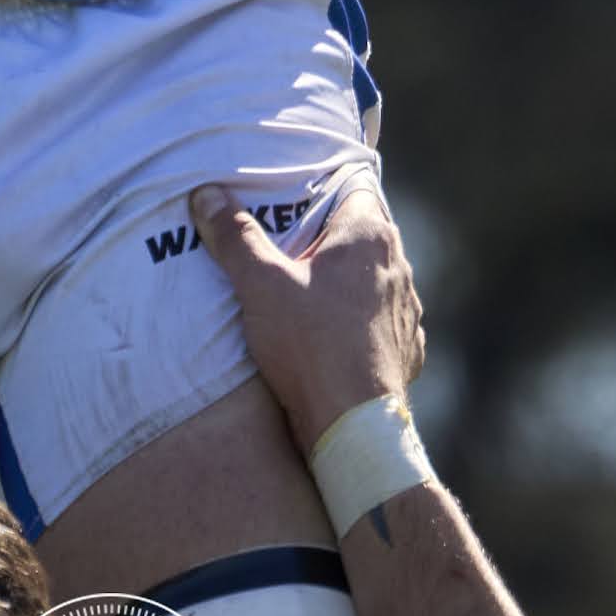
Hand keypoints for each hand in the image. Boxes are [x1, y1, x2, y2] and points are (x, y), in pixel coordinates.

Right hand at [189, 169, 422, 448]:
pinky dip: (359, 323)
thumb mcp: (260, 285)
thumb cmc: (310, 346)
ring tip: (307, 296)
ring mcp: (407, 310)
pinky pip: (382, 322)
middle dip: (327, 239)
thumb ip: (235, 236)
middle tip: (287, 247)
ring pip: (373, 280)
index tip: (290, 200)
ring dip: (346, 284)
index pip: (352, 188)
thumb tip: (208, 195)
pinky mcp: (407, 348)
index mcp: (369, 237)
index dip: (320, 191)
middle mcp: (398, 267)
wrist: (352, 426)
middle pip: (360, 235)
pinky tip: (332, 336)